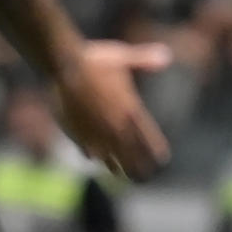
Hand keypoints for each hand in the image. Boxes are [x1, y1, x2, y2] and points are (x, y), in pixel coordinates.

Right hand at [49, 41, 172, 179]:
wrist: (64, 66)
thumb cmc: (94, 60)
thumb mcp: (122, 58)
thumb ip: (145, 61)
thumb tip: (167, 55)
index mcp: (131, 111)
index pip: (149, 141)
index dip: (156, 153)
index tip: (161, 160)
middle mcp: (116, 127)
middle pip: (132, 158)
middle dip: (139, 168)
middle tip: (144, 176)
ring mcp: (96, 133)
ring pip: (111, 161)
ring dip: (116, 168)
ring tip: (120, 174)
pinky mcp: (77, 135)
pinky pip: (88, 153)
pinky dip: (93, 156)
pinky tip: (93, 157)